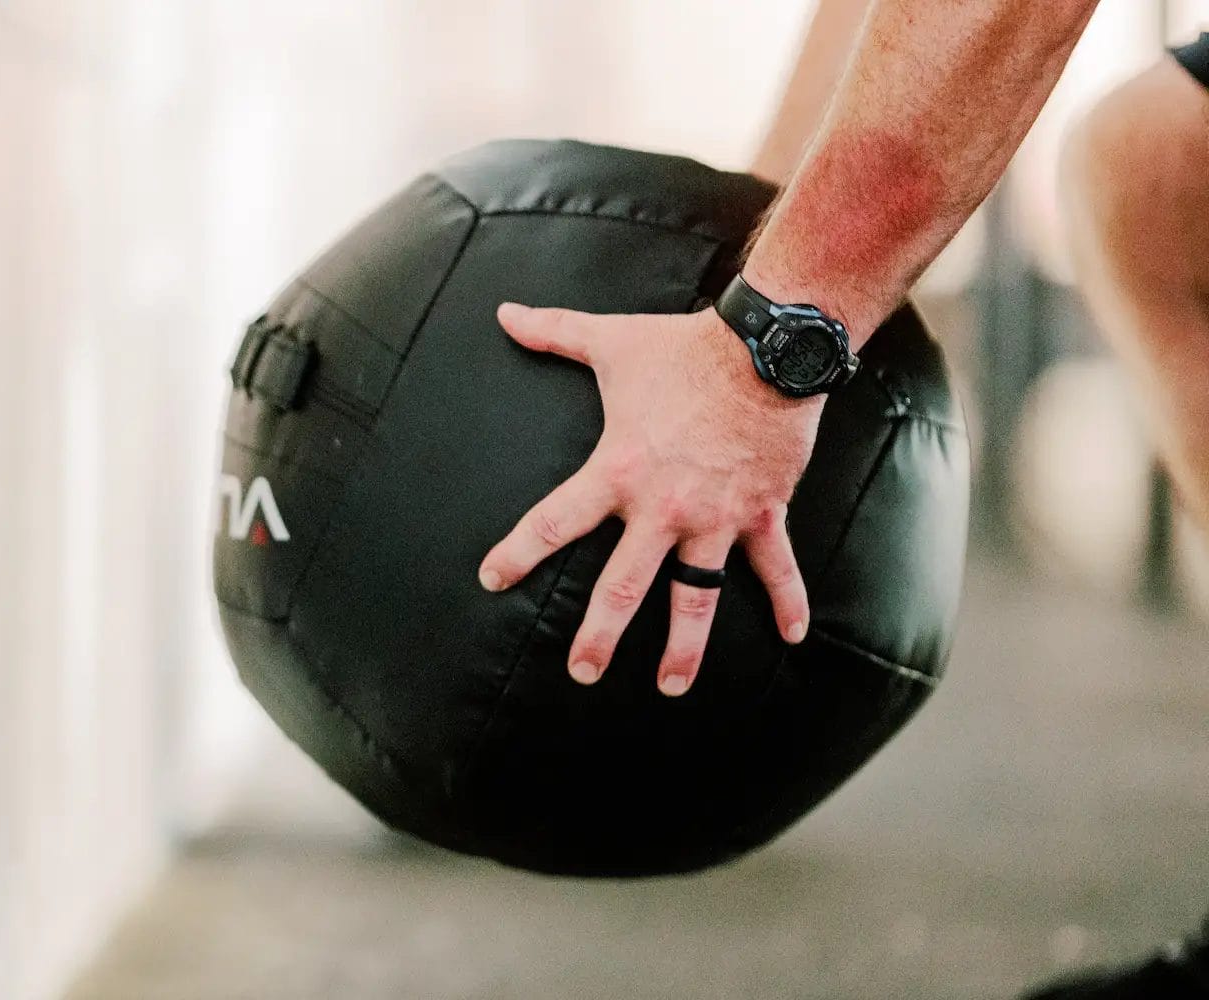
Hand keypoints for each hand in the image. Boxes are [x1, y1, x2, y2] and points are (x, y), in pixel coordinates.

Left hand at [477, 302, 818, 695]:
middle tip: (582, 672)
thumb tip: (504, 312)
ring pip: (696, 598)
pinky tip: (793, 638)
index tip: (492, 579)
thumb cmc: (683, 347)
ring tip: (671, 685)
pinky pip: (775, 568)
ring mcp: (715, 517)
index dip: (518, 552)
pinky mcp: (762, 512)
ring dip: (684, 646)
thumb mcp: (611, 341)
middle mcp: (662, 507)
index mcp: (616, 471)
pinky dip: (788, 602)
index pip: (553, 521)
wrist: (768, 346)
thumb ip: (553, 333)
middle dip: (600, 634)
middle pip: (622, 585)